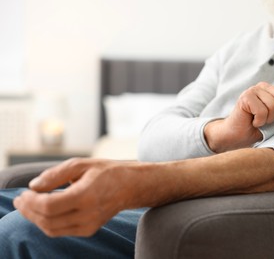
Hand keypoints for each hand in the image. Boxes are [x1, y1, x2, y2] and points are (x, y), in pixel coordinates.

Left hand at [13, 158, 143, 236]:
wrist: (131, 186)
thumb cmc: (107, 171)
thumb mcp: (82, 164)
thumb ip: (55, 174)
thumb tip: (34, 186)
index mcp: (86, 195)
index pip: (49, 206)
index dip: (31, 201)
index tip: (23, 193)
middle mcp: (88, 214)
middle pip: (47, 220)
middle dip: (28, 211)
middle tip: (20, 200)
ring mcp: (89, 224)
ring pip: (51, 229)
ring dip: (35, 219)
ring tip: (28, 206)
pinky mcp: (89, 230)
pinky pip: (61, 231)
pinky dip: (47, 223)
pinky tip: (44, 212)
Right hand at [204, 82, 273, 152]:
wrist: (236, 136)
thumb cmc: (257, 128)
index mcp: (273, 90)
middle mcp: (264, 87)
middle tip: (268, 121)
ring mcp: (254, 90)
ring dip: (268, 120)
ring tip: (259, 121)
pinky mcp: (246, 97)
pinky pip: (262, 111)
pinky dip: (259, 121)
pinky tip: (253, 121)